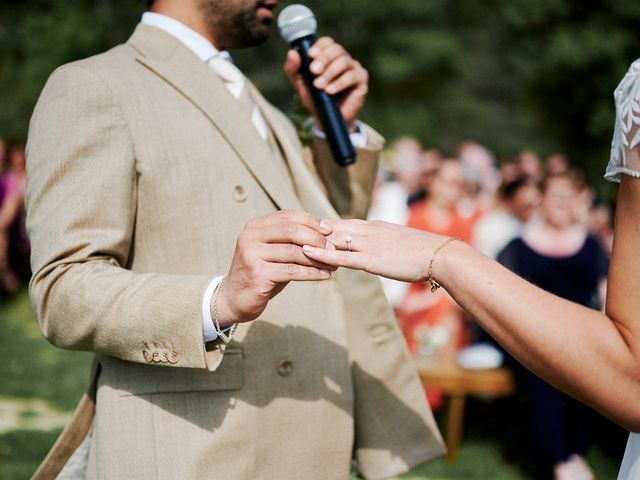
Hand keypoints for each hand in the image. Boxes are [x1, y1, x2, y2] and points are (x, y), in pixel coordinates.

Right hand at [215, 210, 335, 325]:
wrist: (234, 298)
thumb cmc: (261, 273)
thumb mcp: (273, 252)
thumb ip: (291, 241)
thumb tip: (326, 234)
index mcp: (255, 227)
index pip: (287, 216)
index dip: (310, 221)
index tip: (329, 229)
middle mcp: (250, 237)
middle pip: (291, 230)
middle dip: (316, 238)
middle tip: (333, 248)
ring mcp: (252, 255)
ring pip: (293, 252)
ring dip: (318, 258)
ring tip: (334, 264)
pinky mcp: (258, 275)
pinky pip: (292, 271)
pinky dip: (311, 273)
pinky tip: (325, 275)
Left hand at [283, 37, 367, 130]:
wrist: (327, 119)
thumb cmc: (315, 99)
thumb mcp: (300, 85)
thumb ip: (293, 69)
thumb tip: (292, 53)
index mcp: (329, 56)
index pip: (327, 42)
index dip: (319, 46)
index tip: (310, 55)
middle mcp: (343, 59)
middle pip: (336, 49)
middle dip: (323, 59)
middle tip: (313, 71)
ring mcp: (354, 68)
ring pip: (344, 61)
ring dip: (329, 73)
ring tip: (319, 86)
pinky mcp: (361, 80)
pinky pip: (352, 76)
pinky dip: (339, 83)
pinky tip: (330, 91)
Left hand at [302, 219, 452, 282]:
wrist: (440, 255)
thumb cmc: (422, 252)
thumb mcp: (397, 243)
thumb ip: (380, 244)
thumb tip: (371, 251)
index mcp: (373, 226)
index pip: (341, 223)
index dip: (320, 226)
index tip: (301, 227)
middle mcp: (367, 231)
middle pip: (331, 228)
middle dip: (308, 231)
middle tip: (285, 232)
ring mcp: (368, 244)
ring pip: (332, 240)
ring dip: (310, 241)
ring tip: (287, 242)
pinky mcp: (371, 259)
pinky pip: (341, 256)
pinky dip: (322, 254)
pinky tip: (306, 253)